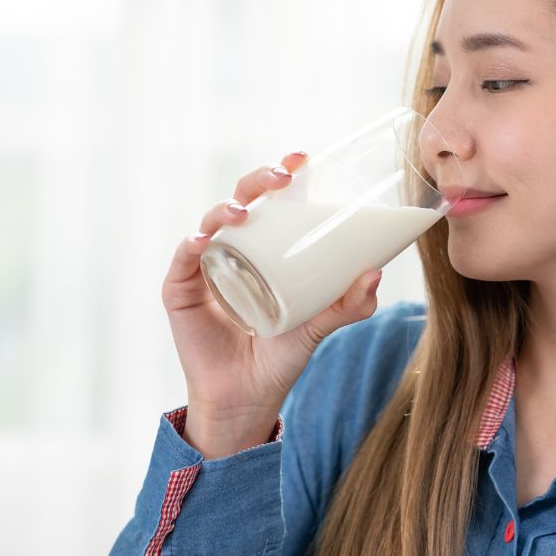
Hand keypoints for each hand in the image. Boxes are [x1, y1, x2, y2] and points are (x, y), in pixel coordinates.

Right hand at [160, 151, 382, 451]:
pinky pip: (182, 262)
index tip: (303, 157)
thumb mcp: (319, 325)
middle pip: (240, 201)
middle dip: (257, 181)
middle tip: (281, 178)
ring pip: (210, 223)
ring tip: (244, 212)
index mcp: (265, 248)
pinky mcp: (179, 292)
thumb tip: (376, 272)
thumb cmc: (281, 354)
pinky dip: (190, 247)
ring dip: (225, 210)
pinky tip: (202, 241)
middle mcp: (233, 249)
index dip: (281, 174)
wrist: (247, 398)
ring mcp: (203, 268)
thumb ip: (348, 304)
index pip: (272, 201)